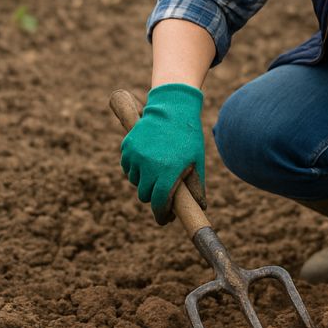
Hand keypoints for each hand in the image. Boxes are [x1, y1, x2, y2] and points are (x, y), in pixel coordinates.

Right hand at [120, 83, 205, 224]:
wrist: (172, 108)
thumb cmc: (188, 136)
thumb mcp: (196, 161)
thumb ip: (196, 186)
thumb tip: (201, 208)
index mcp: (168, 170)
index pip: (160, 202)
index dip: (162, 214)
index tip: (164, 219)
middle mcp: (149, 165)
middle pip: (145, 195)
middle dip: (154, 196)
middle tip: (164, 191)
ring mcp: (135, 156)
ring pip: (135, 182)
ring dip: (144, 182)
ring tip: (158, 169)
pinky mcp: (126, 147)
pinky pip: (128, 168)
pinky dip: (135, 168)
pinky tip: (147, 160)